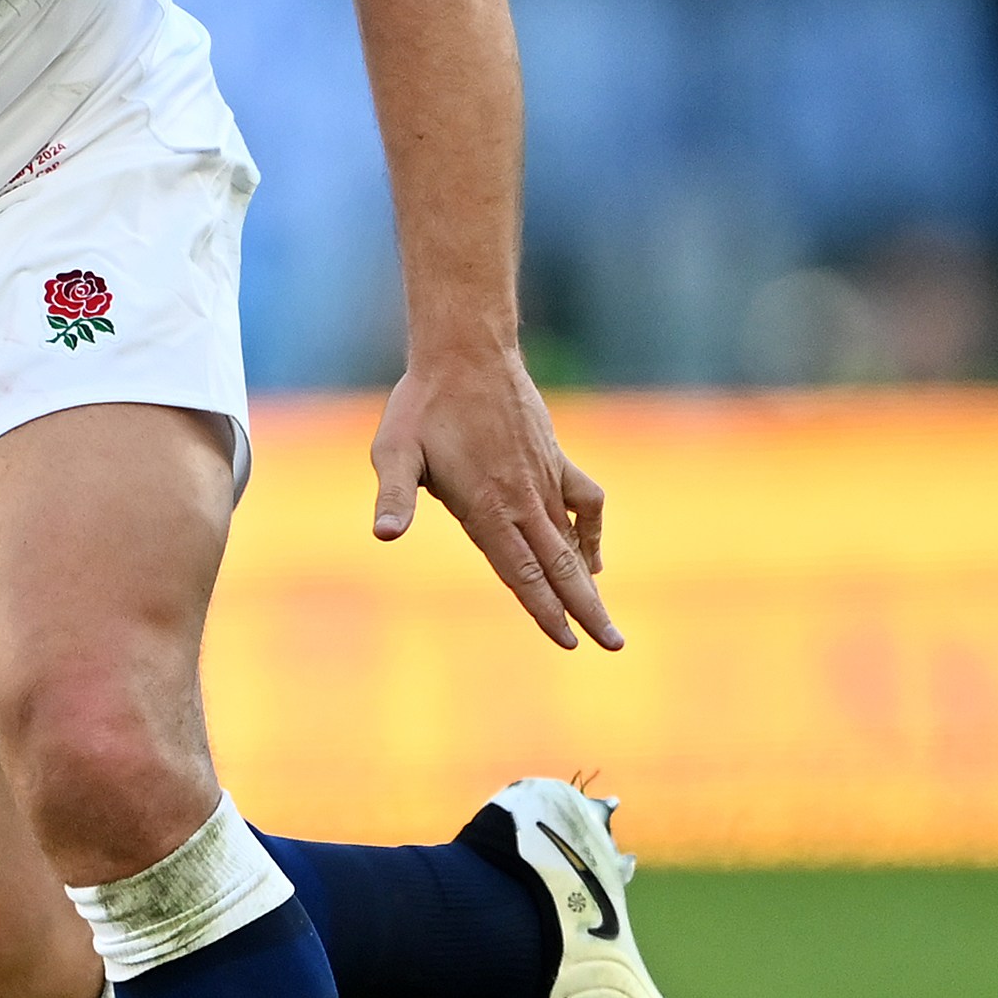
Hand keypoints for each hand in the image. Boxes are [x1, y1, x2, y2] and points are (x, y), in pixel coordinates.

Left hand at [368, 349, 619, 652]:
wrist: (467, 352)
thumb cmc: (422, 406)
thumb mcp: (394, 450)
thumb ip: (394, 496)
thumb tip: (384, 535)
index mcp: (486, 506)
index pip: (522, 571)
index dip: (544, 610)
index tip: (568, 642)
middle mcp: (523, 499)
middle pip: (560, 566)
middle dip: (585, 609)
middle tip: (613, 645)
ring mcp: (544, 479)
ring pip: (573, 541)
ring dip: (590, 580)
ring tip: (604, 615)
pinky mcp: (554, 458)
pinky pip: (585, 500)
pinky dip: (591, 530)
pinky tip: (592, 555)